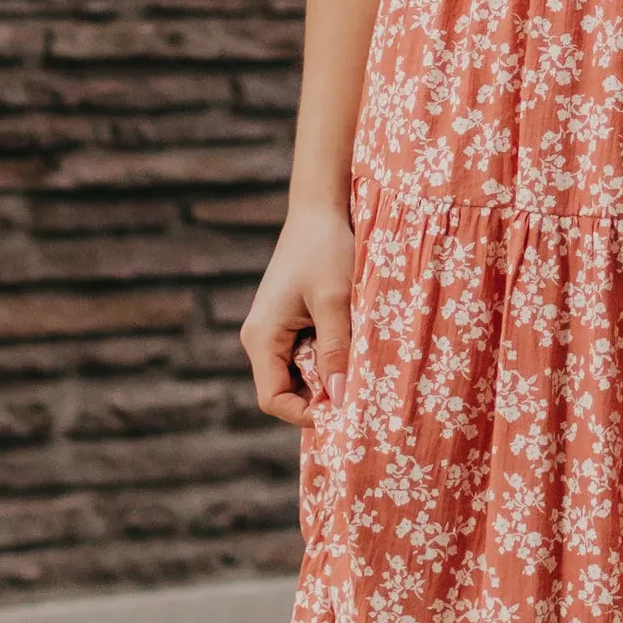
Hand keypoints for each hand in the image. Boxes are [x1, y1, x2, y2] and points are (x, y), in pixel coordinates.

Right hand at [242, 205, 356, 428]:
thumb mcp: (337, 302)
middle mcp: (261, 338)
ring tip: (359, 357)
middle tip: (361, 385)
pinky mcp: (289, 321)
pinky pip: (307, 354)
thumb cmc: (327, 249)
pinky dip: (330, 355)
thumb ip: (336, 352)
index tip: (346, 408)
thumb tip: (340, 401)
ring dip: (330, 373)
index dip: (307, 413)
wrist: (321, 209)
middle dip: (323, 394)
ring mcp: (274, 330)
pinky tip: (352, 340)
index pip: (274, 400)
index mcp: (262, 337)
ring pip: (300, 373)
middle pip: (287, 390)